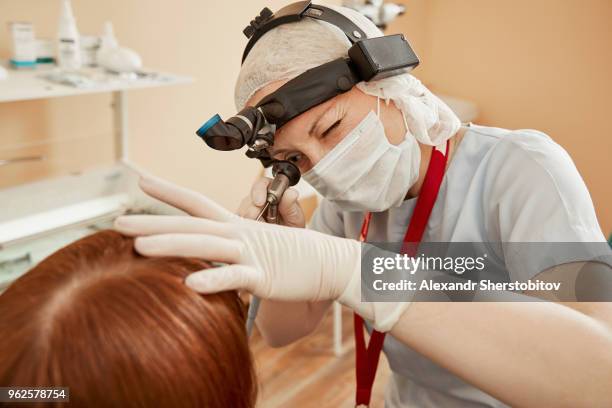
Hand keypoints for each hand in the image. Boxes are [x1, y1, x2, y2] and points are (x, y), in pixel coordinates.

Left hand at [115, 175, 357, 302]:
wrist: (331, 263)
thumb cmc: (295, 257)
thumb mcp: (259, 248)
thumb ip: (232, 251)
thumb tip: (206, 257)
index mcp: (237, 225)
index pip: (198, 202)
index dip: (169, 191)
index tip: (140, 180)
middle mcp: (240, 233)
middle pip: (191, 223)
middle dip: (153, 221)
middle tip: (117, 222)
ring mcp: (251, 252)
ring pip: (206, 245)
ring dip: (171, 244)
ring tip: (138, 247)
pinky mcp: (263, 275)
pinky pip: (235, 277)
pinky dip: (213, 279)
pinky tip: (188, 284)